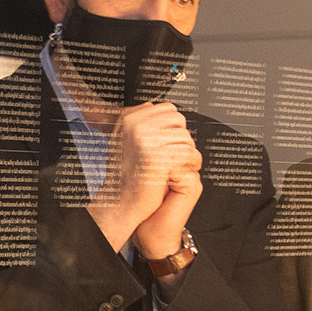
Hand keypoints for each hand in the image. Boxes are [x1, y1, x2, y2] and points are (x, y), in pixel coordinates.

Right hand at [86, 103, 200, 252]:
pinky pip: (189, 153)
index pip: (166, 109)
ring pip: (185, 137)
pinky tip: (179, 172)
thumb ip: (142, 124)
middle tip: (174, 156)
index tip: (167, 144)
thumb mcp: (127, 140)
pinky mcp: (158, 157)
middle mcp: (137, 126)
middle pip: (178, 120)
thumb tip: (157, 109)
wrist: (120, 202)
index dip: (172, 128)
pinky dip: (191, 164)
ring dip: (186, 152)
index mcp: (129, 118)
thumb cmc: (126, 175)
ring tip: (176, 165)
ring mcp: (146, 141)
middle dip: (180, 138)